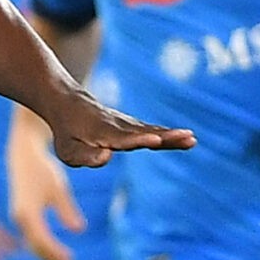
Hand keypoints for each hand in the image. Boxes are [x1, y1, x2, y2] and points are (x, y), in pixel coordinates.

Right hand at [6, 139, 84, 259]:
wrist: (23, 155)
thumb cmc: (43, 170)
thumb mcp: (59, 188)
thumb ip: (67, 210)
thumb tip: (79, 230)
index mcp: (28, 213)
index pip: (42, 240)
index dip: (55, 252)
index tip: (70, 259)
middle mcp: (20, 219)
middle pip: (36, 247)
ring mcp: (19, 218)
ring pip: (33, 243)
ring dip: (48, 256)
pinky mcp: (22, 216)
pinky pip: (32, 237)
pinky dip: (44, 246)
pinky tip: (55, 253)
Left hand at [46, 88, 195, 166]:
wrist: (68, 103)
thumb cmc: (67, 132)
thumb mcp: (67, 150)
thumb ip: (85, 156)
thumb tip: (107, 156)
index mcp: (103, 133)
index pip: (123, 139)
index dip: (139, 140)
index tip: (156, 140)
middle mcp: (119, 127)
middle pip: (145, 133)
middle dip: (167, 137)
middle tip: (189, 138)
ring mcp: (127, 124)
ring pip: (152, 130)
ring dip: (173, 135)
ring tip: (192, 139)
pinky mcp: (132, 125)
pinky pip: (152, 129)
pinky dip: (168, 133)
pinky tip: (184, 138)